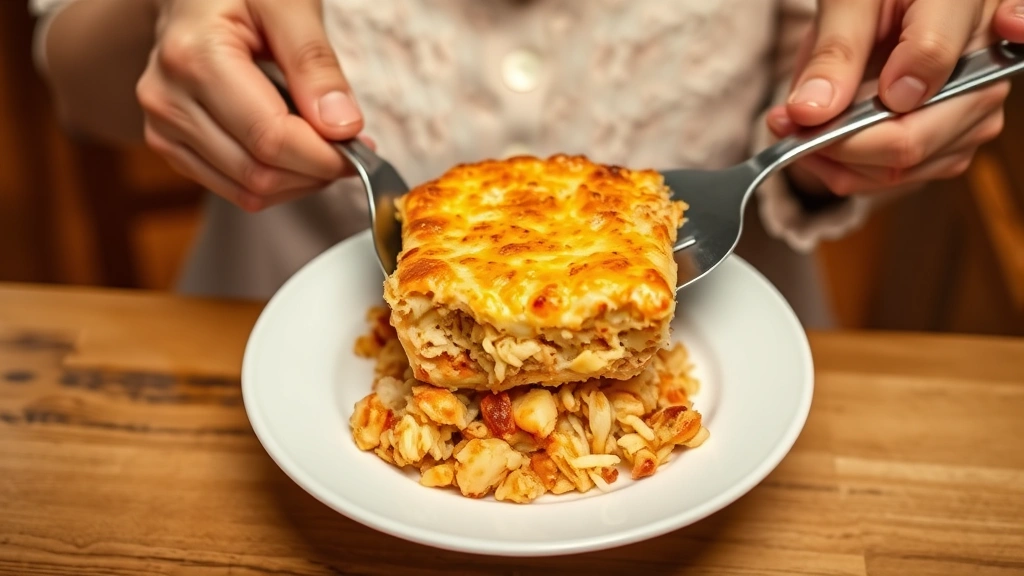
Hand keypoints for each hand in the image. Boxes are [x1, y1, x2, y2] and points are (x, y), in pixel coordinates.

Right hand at [136, 0, 366, 211]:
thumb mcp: (289, 4)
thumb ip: (315, 64)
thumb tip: (342, 127)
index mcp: (195, 58)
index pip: (271, 139)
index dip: (325, 156)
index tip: (361, 146)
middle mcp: (168, 99)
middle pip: (259, 173)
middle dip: (316, 171)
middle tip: (350, 147)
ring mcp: (162, 126)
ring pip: (247, 191)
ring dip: (298, 181)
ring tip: (323, 145)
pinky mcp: (169, 144)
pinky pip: (232, 188)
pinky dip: (274, 181)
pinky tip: (293, 150)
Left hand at [765, 0, 1023, 197]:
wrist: (899, 2)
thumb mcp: (849, 0)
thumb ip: (835, 51)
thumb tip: (810, 113)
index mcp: (964, 6)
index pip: (930, 60)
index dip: (861, 104)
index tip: (802, 112)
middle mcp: (986, 65)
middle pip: (915, 139)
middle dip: (836, 146)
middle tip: (783, 125)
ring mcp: (976, 109)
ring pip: (906, 169)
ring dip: (838, 163)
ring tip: (796, 129)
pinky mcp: (956, 138)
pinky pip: (903, 174)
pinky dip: (851, 167)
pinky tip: (820, 140)